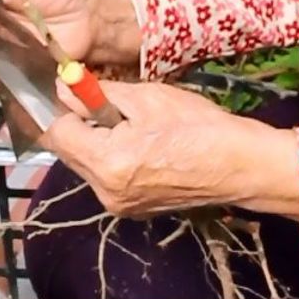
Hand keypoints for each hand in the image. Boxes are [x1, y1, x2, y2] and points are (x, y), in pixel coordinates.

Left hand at [41, 81, 298, 220]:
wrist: (240, 166)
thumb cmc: (197, 126)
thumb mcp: (146, 98)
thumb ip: (99, 94)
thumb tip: (63, 87)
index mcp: (107, 164)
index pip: (58, 133)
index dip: (67, 108)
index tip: (84, 92)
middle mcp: (105, 192)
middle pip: (69, 152)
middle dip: (81, 126)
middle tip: (113, 106)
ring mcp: (120, 206)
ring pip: (87, 166)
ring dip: (97, 142)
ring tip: (134, 126)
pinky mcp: (134, 210)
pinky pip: (107, 178)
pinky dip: (114, 159)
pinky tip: (144, 145)